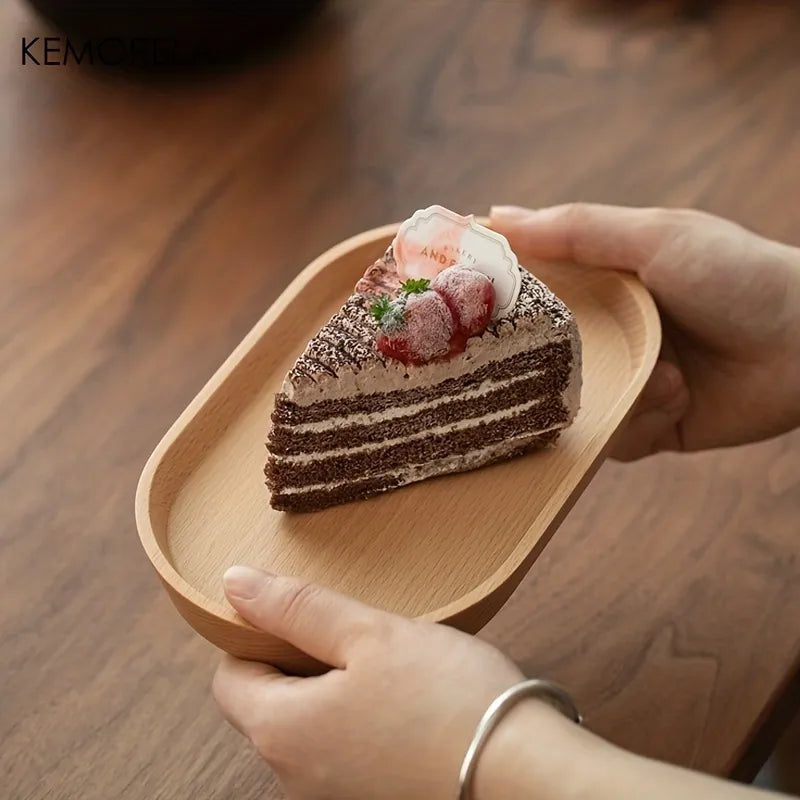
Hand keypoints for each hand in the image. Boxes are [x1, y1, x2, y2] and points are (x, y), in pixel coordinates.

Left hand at [212, 566, 553, 799]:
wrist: (522, 774)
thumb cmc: (446, 699)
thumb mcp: (369, 634)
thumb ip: (297, 607)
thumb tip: (234, 582)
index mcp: (281, 732)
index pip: (230, 678)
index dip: (257, 638)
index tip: (303, 616)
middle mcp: (292, 778)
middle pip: (267, 705)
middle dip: (299, 663)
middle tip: (356, 635)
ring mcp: (330, 797)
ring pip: (307, 728)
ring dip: (332, 692)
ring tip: (385, 667)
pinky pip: (340, 752)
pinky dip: (357, 722)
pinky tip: (402, 704)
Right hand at [490, 204, 799, 458]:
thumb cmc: (739, 276)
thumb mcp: (656, 238)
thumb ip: (577, 230)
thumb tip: (494, 215)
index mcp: (601, 282)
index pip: (529, 284)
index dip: (491, 290)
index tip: (447, 296)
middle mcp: (605, 332)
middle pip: (537, 353)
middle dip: (534, 361)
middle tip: (522, 361)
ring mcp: (624, 380)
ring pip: (570, 404)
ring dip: (616, 391)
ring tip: (665, 372)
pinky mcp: (647, 424)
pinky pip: (613, 437)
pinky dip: (643, 418)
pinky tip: (680, 394)